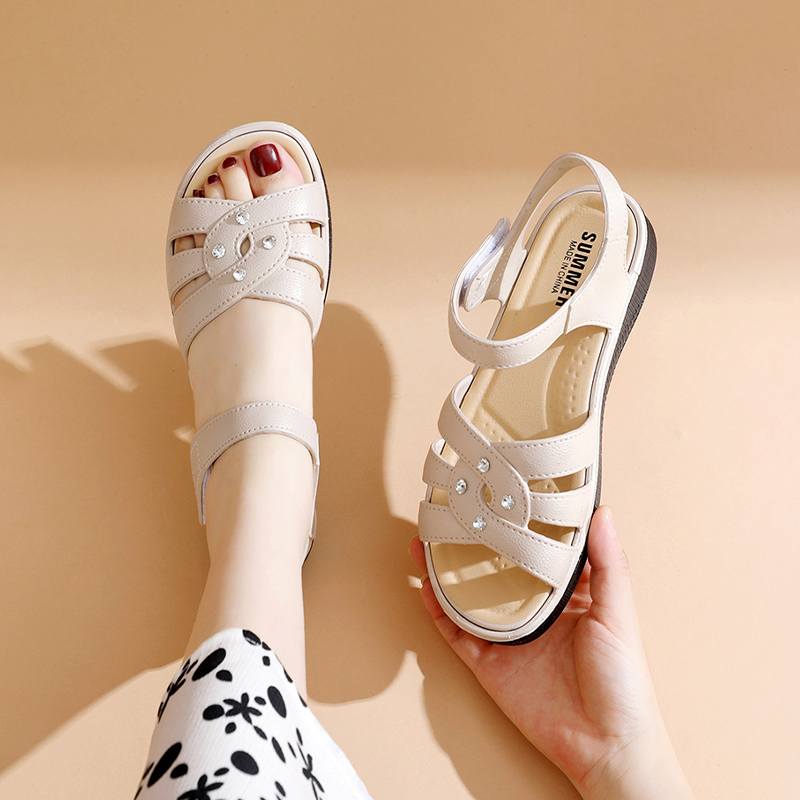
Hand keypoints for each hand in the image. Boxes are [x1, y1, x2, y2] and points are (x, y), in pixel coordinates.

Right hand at [411, 507, 693, 799]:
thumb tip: (603, 513)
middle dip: (472, 544)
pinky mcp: (490, 664)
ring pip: (469, 596)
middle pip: (495, 569)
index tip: (502, 496)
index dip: (519, 525)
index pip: (537, 551)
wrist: (605, 744)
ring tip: (427, 542)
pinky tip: (426, 587)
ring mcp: (509, 637)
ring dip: (446, 572)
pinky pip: (458, 632)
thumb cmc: (623, 681)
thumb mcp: (618, 614)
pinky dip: (439, 611)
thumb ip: (608, 564)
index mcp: (567, 596)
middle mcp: (534, 611)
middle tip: (452, 514)